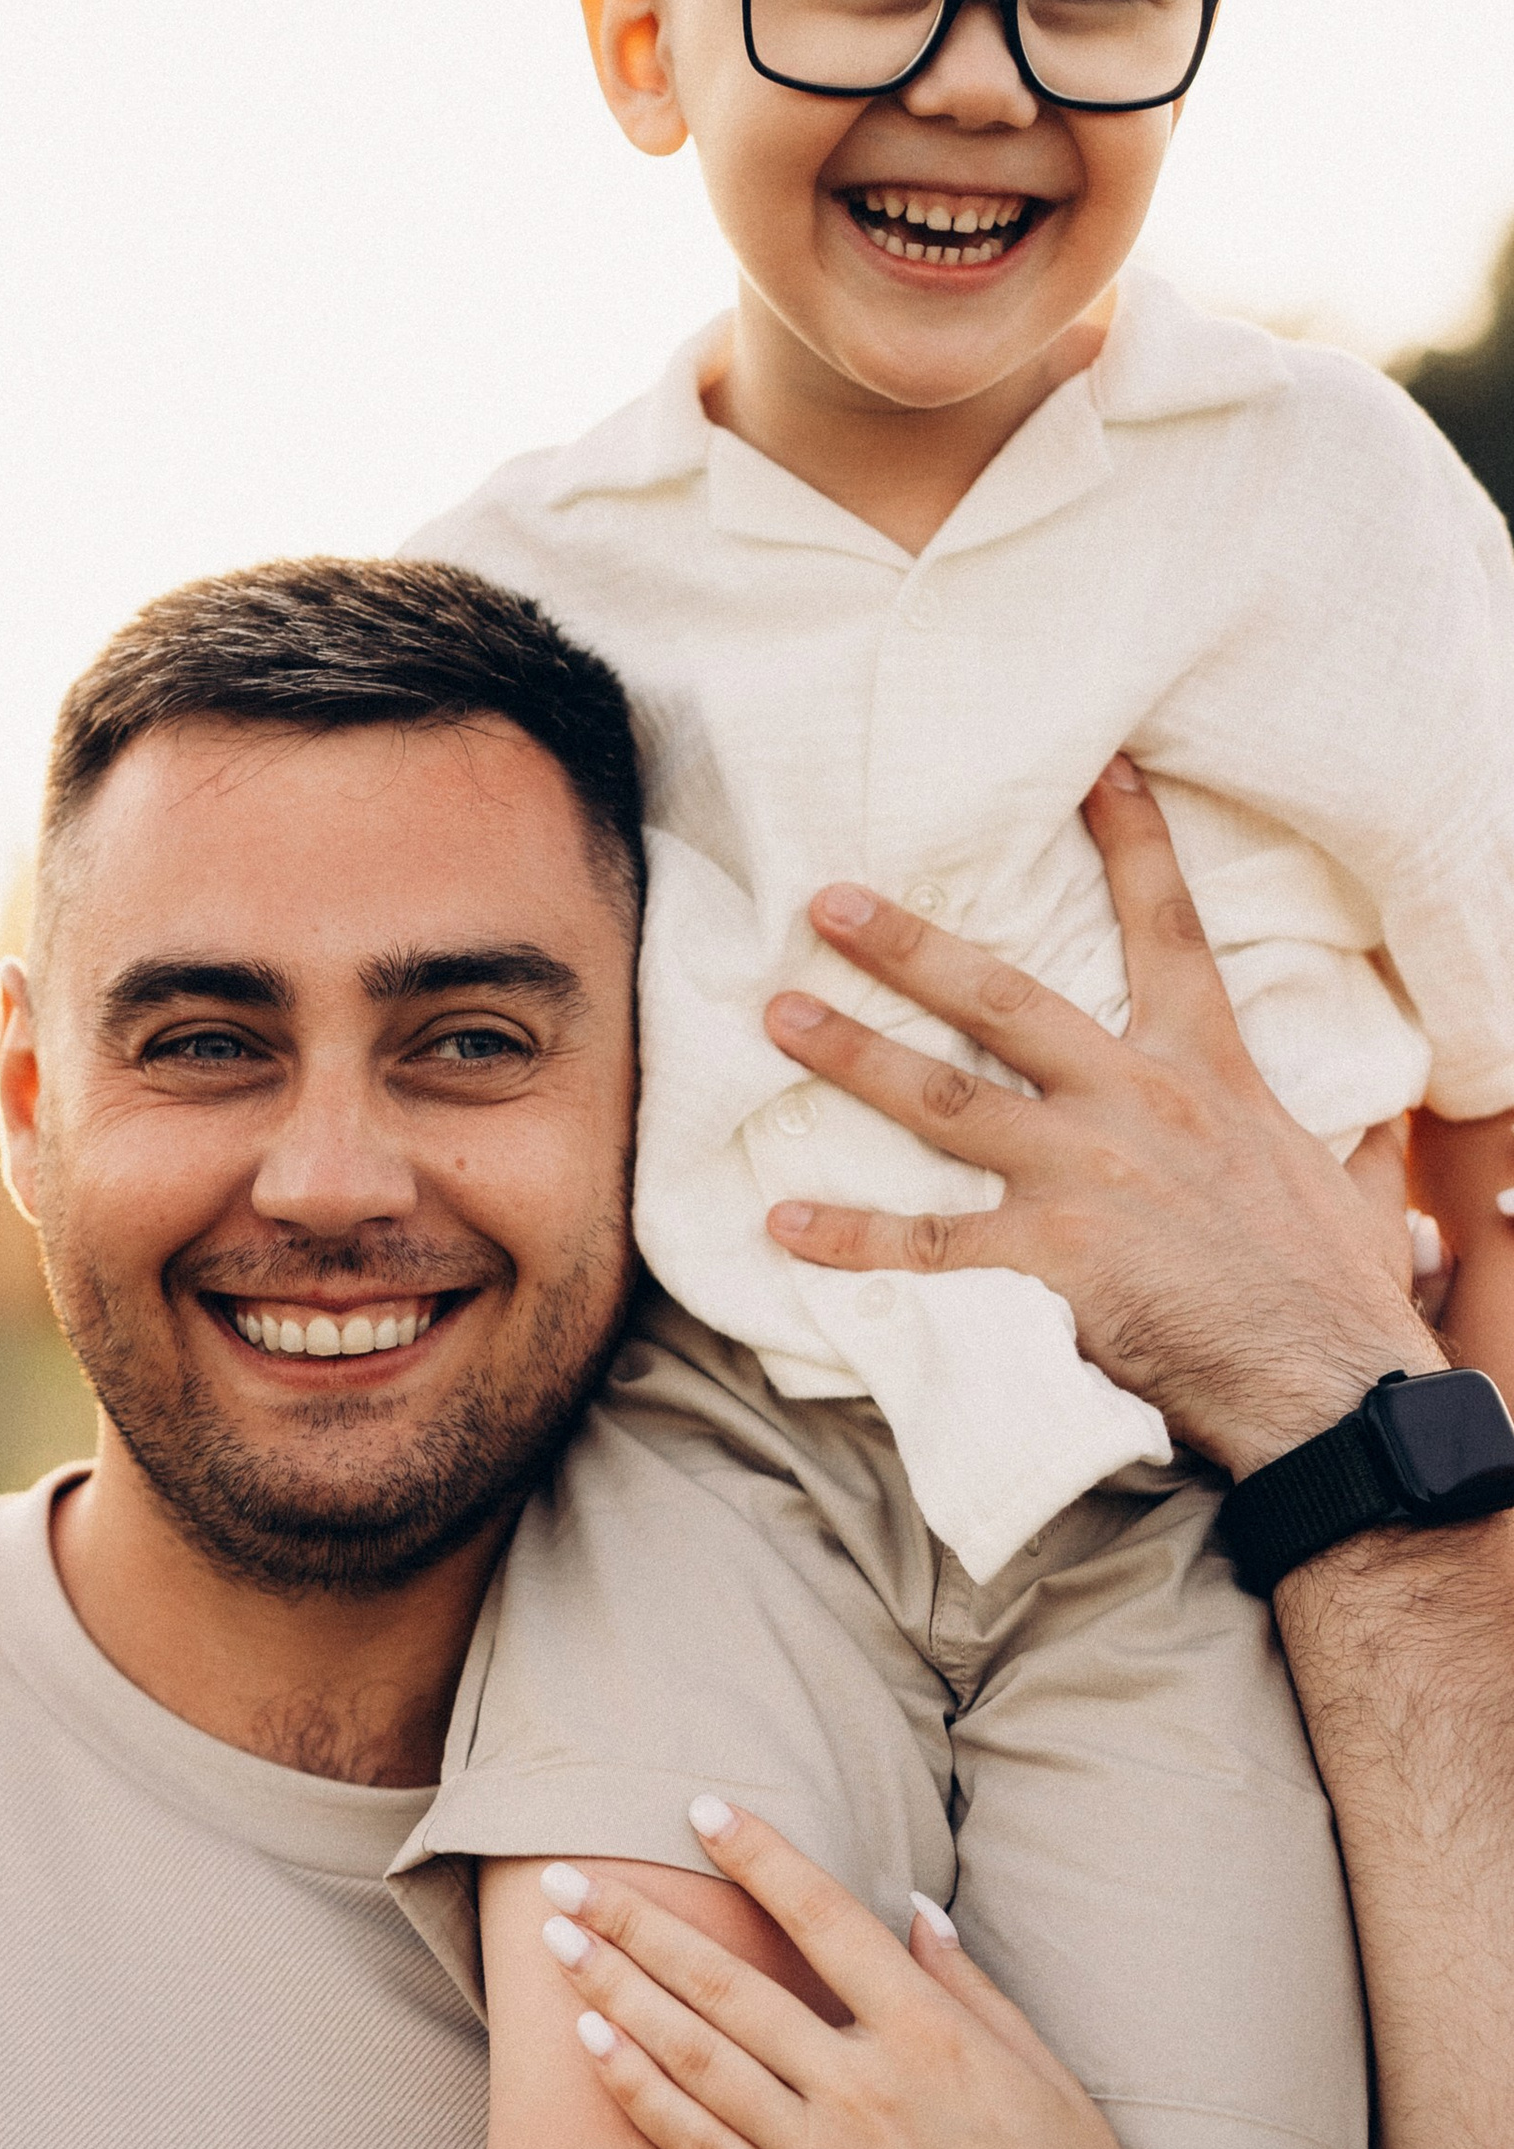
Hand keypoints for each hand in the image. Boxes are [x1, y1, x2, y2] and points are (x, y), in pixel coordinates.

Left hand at [540, 1811, 1187, 2148]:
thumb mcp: (1051, 2082)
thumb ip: (973, 1990)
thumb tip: (914, 1908)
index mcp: (935, 2040)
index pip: (826, 1918)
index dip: (758, 1856)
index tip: (700, 1807)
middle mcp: (865, 2092)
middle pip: (727, 1983)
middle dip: (638, 1921)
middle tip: (566, 1876)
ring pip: (694, 2057)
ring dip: (615, 1993)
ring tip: (555, 1944)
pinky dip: (639, 2092)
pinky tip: (592, 2045)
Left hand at [762, 760, 1435, 1478]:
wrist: (1329, 1381)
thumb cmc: (1335, 1292)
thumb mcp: (1348, 1191)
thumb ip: (1342, 1146)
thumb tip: (1370, 1141)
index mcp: (1208, 1069)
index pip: (1169, 927)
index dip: (1133, 840)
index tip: (1094, 767)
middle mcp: (1136, 1103)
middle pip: (1004, 1000)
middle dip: (909, 946)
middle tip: (828, 901)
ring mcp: (1087, 1177)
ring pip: (944, 1100)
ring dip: (853, 1056)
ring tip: (778, 1017)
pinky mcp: (1053, 1259)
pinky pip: (930, 1242)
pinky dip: (851, 1236)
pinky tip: (781, 1222)